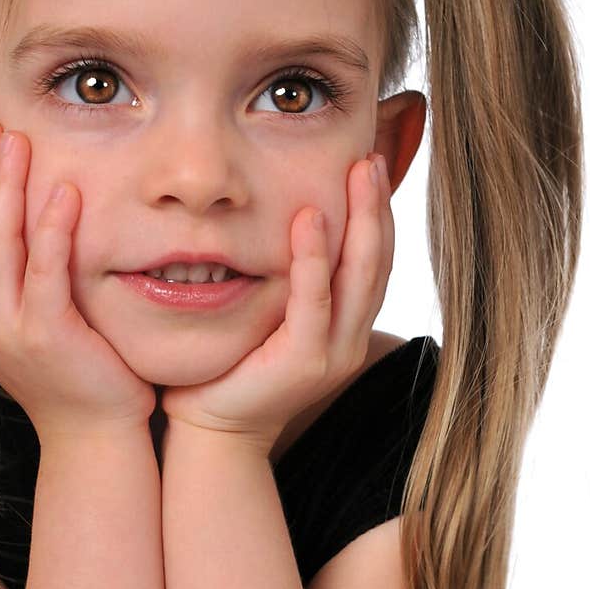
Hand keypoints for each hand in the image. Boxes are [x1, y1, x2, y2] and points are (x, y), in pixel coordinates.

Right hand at [0, 120, 155, 437]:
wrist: (96, 438)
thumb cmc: (80, 378)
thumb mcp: (42, 324)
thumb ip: (31, 279)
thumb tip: (34, 225)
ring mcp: (7, 330)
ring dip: (8, 187)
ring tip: (19, 141)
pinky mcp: (44, 336)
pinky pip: (43, 272)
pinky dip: (50, 229)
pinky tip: (63, 192)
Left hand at [160, 153, 393, 454]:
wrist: (211, 431)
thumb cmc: (229, 367)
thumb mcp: (265, 312)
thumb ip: (283, 276)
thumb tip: (280, 217)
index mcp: (344, 325)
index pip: (374, 259)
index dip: (377, 212)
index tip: (371, 164)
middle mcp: (349, 337)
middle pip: (379, 260)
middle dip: (378, 206)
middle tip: (372, 157)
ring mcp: (332, 352)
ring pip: (360, 276)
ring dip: (361, 220)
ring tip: (359, 172)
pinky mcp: (305, 362)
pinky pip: (315, 301)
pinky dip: (314, 258)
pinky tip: (308, 218)